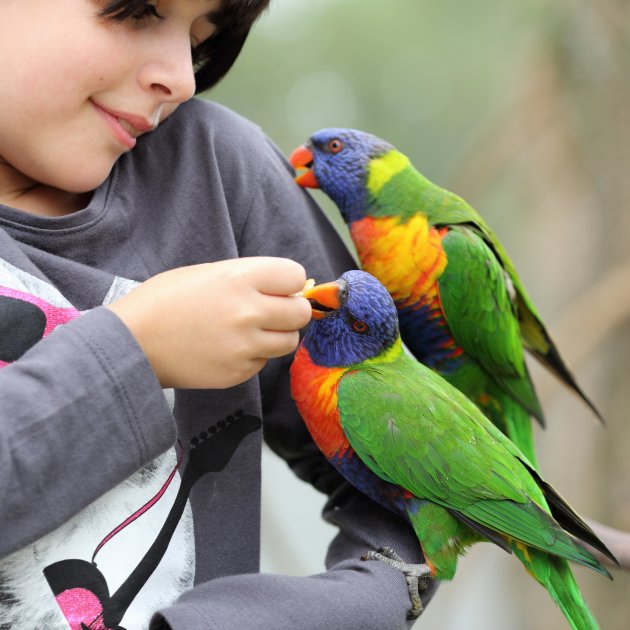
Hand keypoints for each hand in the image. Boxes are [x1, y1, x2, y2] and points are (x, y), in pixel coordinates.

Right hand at [107, 257, 311, 388]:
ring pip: (289, 342)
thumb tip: (289, 288)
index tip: (280, 287)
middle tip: (272, 311)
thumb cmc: (165, 300)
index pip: (296, 276)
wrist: (131, 342)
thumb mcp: (208, 273)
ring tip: (250, 331)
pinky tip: (229, 349)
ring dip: (277, 335)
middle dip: (291, 310)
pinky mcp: (237, 373)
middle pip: (300, 313)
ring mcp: (244, 346)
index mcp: (240, 278)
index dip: (289, 282)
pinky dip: (254, 356)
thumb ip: (250, 278)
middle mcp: (248, 312)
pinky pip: (264, 362)